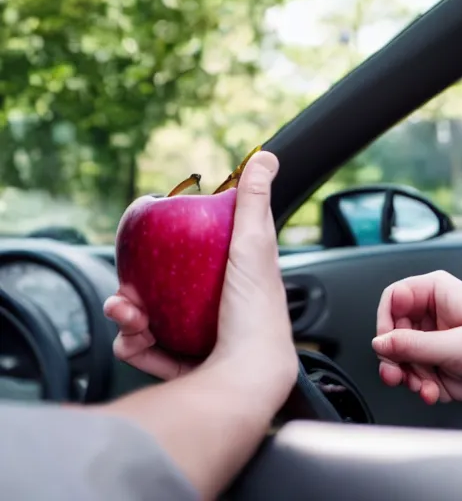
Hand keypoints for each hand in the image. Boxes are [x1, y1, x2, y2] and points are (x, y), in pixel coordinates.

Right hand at [104, 151, 296, 395]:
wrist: (249, 377)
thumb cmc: (255, 312)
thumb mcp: (254, 246)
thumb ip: (253, 202)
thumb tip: (264, 156)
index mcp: (235, 278)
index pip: (198, 257)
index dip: (169, 250)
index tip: (145, 249)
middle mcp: (217, 309)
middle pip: (162, 293)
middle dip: (132, 291)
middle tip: (124, 295)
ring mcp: (201, 340)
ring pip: (149, 323)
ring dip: (128, 319)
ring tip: (127, 320)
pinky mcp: (188, 368)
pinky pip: (150, 353)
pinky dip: (137, 347)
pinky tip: (134, 344)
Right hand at [373, 270, 461, 404]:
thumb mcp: (457, 345)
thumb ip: (415, 346)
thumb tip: (381, 344)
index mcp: (433, 292)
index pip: (392, 299)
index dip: (385, 322)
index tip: (387, 344)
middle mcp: (428, 314)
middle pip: (390, 333)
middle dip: (394, 359)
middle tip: (397, 375)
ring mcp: (430, 340)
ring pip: (399, 358)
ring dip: (408, 377)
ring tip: (424, 388)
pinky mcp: (434, 362)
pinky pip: (413, 375)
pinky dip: (420, 387)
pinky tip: (433, 392)